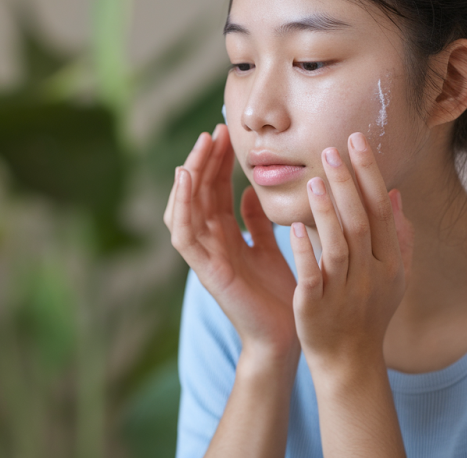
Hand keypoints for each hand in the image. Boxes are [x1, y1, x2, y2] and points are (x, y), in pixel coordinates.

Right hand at [164, 124, 299, 359]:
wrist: (287, 336)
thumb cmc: (283, 295)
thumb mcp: (273, 248)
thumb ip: (258, 222)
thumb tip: (249, 192)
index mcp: (226, 235)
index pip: (214, 189)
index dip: (218, 161)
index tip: (227, 132)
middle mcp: (210, 242)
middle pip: (197, 192)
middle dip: (204, 160)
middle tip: (215, 130)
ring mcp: (204, 256)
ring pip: (184, 206)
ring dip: (190, 174)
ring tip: (201, 146)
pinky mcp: (203, 270)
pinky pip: (182, 232)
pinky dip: (180, 204)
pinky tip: (185, 178)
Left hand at [288, 131, 413, 367]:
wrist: (349, 361)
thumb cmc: (368, 313)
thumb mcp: (393, 276)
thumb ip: (397, 236)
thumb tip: (396, 195)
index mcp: (388, 262)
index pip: (380, 209)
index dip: (369, 174)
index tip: (356, 140)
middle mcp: (370, 274)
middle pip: (360, 221)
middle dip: (346, 183)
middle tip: (330, 148)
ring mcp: (344, 291)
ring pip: (338, 245)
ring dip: (326, 211)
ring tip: (312, 179)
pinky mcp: (316, 307)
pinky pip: (312, 276)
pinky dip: (304, 252)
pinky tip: (293, 229)